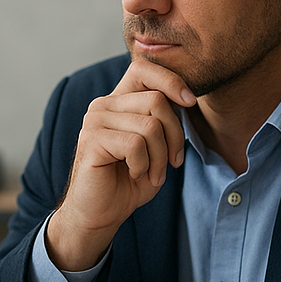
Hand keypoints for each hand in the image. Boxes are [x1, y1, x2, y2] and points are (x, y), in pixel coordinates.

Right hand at [45, 61, 194, 269]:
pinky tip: (134, 174)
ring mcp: (94, 121)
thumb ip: (164, 120)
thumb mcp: (155, 146)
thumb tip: (186, 100)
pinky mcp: (91, 141)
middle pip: (156, 101)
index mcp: (118, 101)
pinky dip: (144, 165)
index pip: (144, 68)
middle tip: (172, 162)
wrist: (100, 213)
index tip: (189, 103)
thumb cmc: (128, 181)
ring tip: (151, 173)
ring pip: (150, 125)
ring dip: (160, 156)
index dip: (171, 80)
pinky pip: (135, 145)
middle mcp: (103, 106)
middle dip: (175, 135)